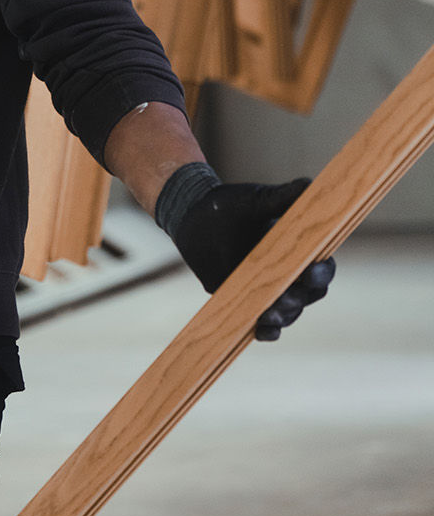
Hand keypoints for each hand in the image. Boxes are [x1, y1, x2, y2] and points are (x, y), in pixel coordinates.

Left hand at [156, 166, 334, 340]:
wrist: (193, 217)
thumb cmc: (231, 206)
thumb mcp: (257, 200)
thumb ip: (282, 197)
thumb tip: (309, 184)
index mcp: (299, 249)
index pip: (322, 267)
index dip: (322, 272)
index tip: (311, 271)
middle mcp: (288, 273)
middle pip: (308, 295)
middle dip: (300, 298)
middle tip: (286, 295)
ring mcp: (268, 290)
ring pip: (288, 312)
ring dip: (283, 316)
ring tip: (270, 315)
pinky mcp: (246, 303)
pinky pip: (263, 324)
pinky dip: (266, 331)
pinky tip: (261, 330)